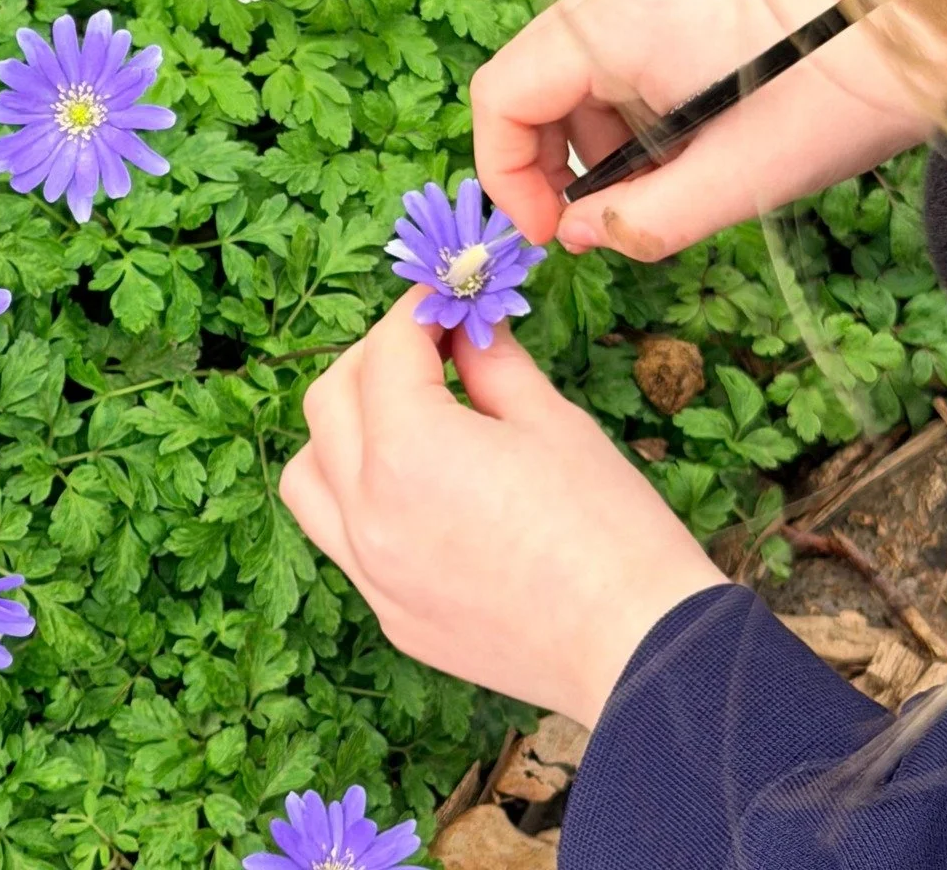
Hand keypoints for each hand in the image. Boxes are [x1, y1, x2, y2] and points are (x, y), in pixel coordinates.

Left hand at [279, 291, 725, 727]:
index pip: (388, 350)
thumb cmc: (609, 528)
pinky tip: (416, 486)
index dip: (418, 312)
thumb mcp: (551, 421)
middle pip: (329, 400)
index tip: (446, 300)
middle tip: (429, 346)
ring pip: (308, 474)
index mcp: (410, 449)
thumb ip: (490, 364)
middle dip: (374, 357)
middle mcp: (368, 511)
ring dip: (341, 428)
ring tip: (403, 416)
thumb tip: (463, 330)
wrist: (638, 646)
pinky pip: (340, 536)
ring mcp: (371, 571)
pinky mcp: (389, 614)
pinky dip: (356, 493)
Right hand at [471, 0, 944, 259]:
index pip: (501, 93)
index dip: (506, 174)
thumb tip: (577, 236)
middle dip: (552, 159)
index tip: (551, 233)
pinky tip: (683, 141)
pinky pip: (615, 48)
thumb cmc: (846, 99)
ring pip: (571, 66)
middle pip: (530, 77)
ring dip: (595, 138)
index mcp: (622, 20)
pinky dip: (627, 105)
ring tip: (660, 184)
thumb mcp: (741, 182)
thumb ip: (643, 220)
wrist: (943, 27)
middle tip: (602, 219)